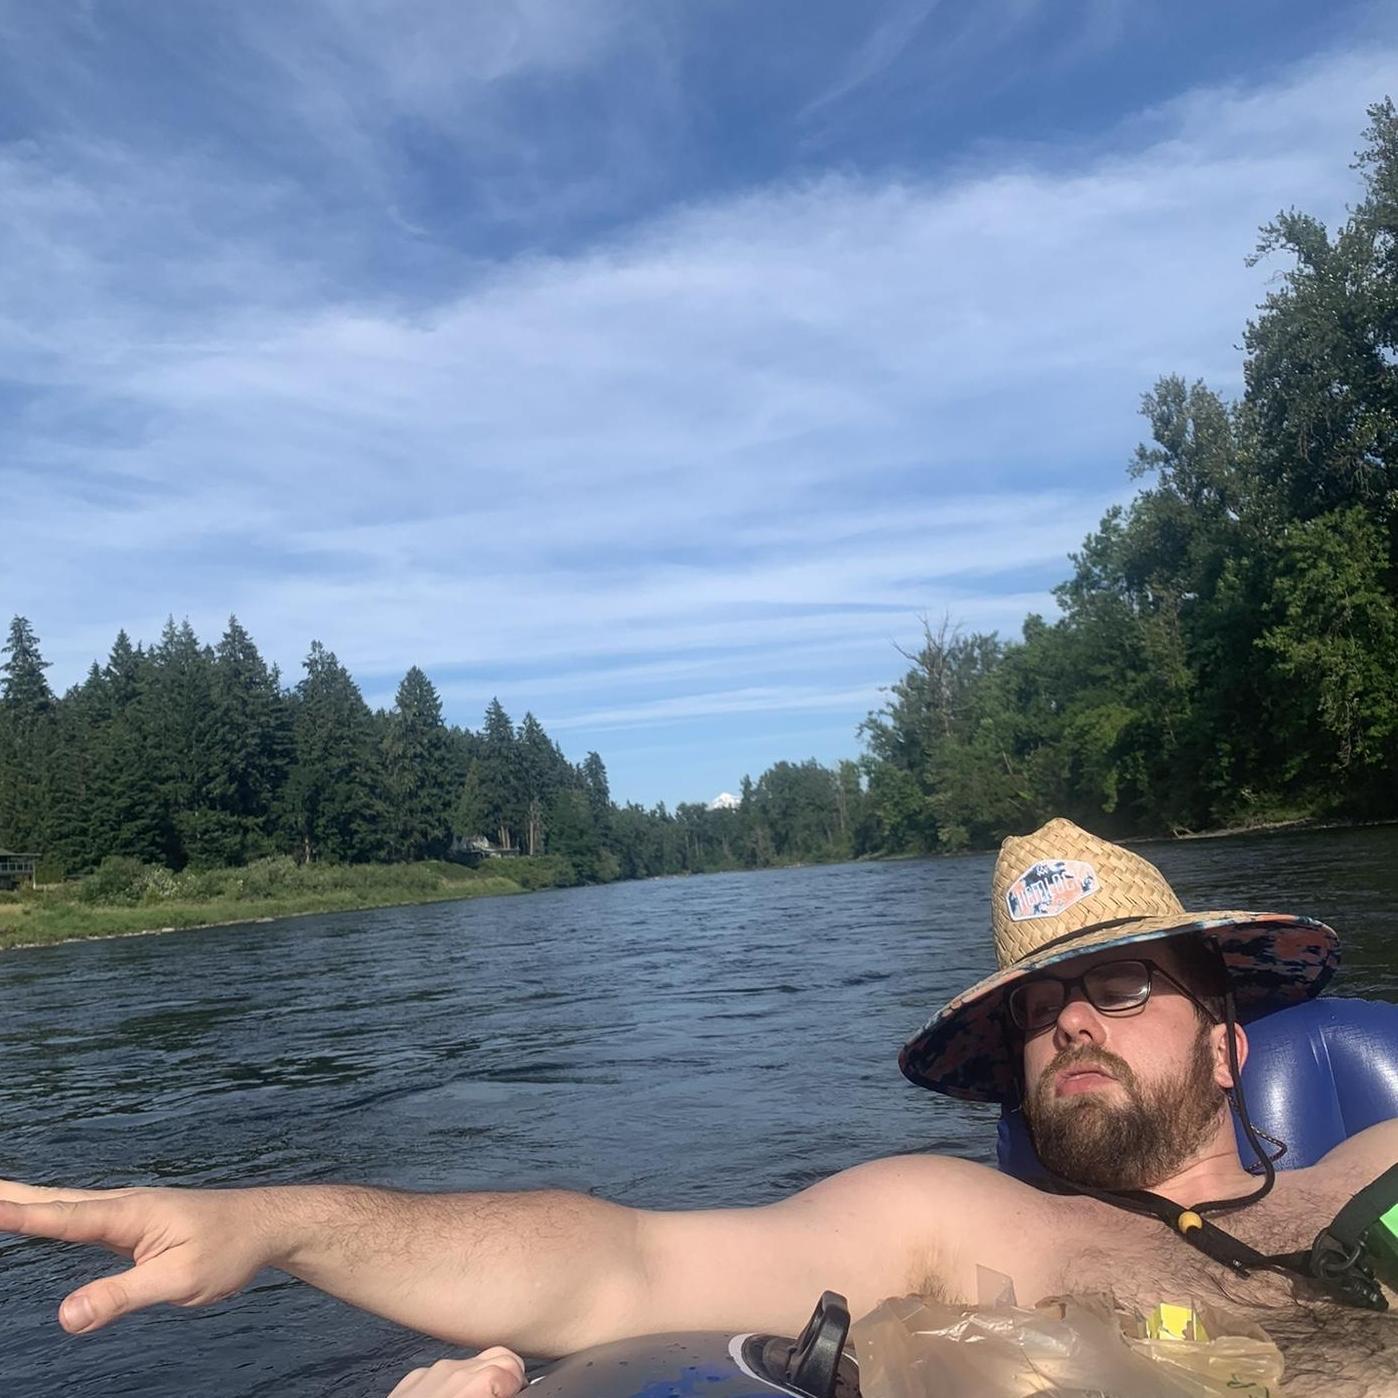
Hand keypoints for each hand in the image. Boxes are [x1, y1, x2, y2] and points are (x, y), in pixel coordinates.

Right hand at [0, 1179, 277, 1332]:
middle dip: (12, 1195)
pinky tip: (46, 1214)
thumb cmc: (230, 1248)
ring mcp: (130, 1212)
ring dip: (27, 1198)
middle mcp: (124, 1206)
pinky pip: (84, 1216)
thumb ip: (122, 1296)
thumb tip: (66, 1316)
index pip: (63, 1217)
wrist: (268, 1225)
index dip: (21, 1214)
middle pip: (56, 1200)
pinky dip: (53, 1211)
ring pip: (68, 1204)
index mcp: (130, 1214)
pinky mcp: (136, 1224)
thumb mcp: (179, 1280)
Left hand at [387, 1346, 525, 1397]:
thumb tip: (513, 1395)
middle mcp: (457, 1370)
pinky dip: (453, 1383)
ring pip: (472, 1361)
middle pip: (500, 1356)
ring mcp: (433, 1371)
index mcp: (478, 1385)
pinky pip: (443, 1372)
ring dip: (482, 1377)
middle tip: (506, 1397)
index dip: (518, 1389)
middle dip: (508, 1376)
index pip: (514, 1372)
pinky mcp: (414, 1377)